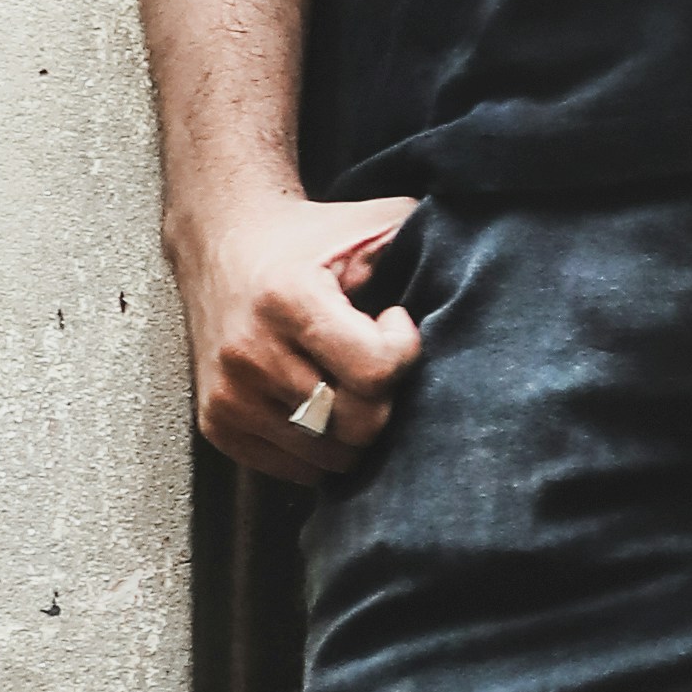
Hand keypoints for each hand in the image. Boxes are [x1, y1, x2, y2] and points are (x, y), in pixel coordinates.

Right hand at [176, 185, 421, 483]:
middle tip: (377, 362)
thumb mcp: (369, 222)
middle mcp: (249, 352)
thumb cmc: (313, 237)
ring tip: (350, 382)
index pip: (374, 372)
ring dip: (356, 431)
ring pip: (328, 456)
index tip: (394, 321)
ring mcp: (228, 395)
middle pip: (355, 423)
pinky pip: (295, 469)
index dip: (403, 352)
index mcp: (288, 299)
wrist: (222, 242)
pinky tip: (323, 403)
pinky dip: (322, 448)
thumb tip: (475, 284)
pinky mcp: (216, 424)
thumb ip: (420, 246)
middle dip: (385, 400)